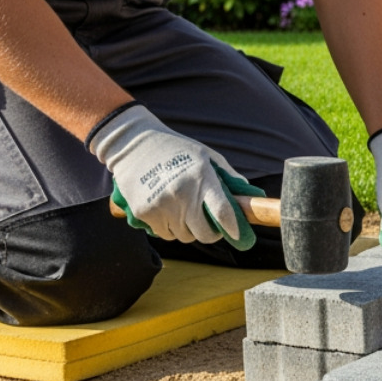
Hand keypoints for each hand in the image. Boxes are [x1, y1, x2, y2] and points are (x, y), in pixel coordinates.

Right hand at [89, 104, 259, 248]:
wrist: (132, 144)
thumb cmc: (175, 148)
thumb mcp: (206, 155)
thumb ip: (228, 176)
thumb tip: (249, 196)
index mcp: (201, 178)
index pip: (222, 212)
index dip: (233, 228)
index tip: (238, 236)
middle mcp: (182, 194)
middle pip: (204, 234)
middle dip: (211, 233)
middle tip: (210, 225)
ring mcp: (161, 205)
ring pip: (184, 236)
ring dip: (188, 230)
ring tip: (184, 212)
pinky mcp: (143, 213)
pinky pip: (164, 234)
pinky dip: (169, 229)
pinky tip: (167, 211)